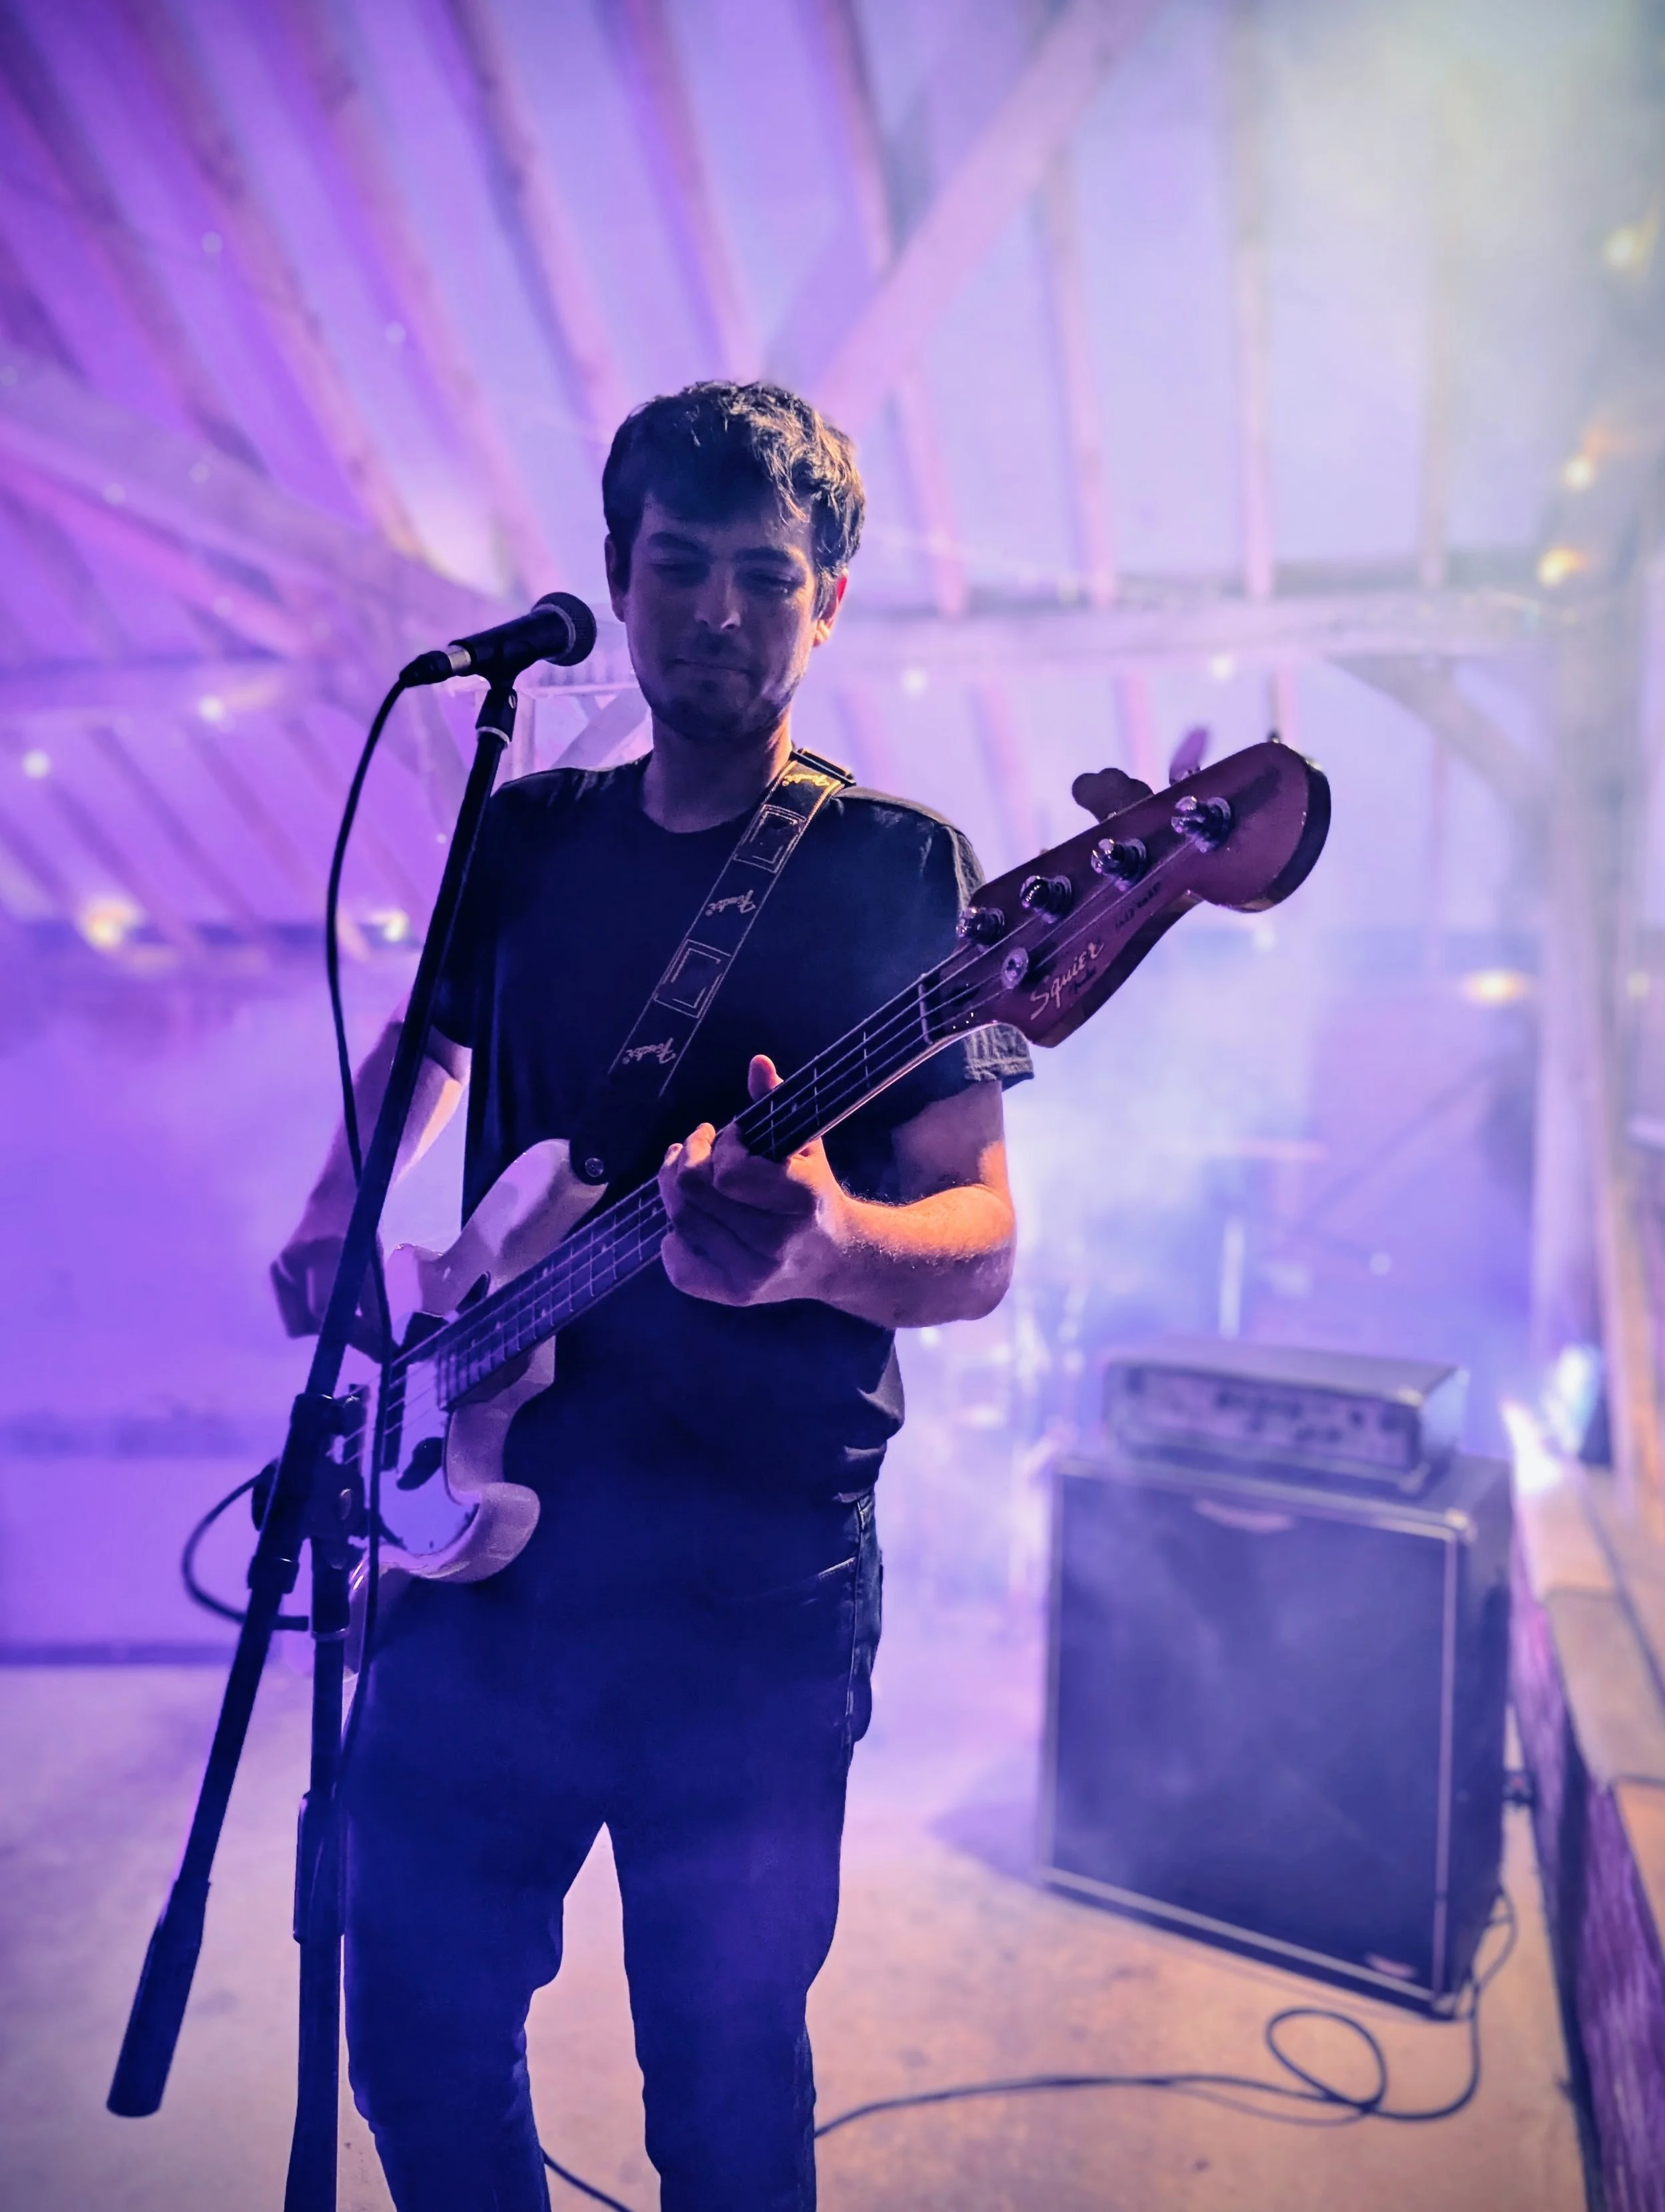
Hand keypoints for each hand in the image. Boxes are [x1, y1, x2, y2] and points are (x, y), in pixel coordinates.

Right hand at [271, 1225, 388, 1355]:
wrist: (329, 1202)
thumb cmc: (358, 1233)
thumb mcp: (372, 1264)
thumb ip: (373, 1304)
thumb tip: (382, 1346)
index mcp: (326, 1251)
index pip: (325, 1308)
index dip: (349, 1333)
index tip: (372, 1348)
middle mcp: (296, 1259)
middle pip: (307, 1321)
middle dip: (335, 1334)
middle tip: (357, 1333)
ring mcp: (280, 1267)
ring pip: (296, 1323)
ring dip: (320, 1327)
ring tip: (338, 1309)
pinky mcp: (272, 1273)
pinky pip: (290, 1312)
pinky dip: (308, 1315)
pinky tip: (320, 1298)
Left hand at [657, 1055, 846, 1306]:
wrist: (836, 1257)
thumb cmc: (813, 1191)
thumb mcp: (805, 1143)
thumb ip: (778, 1102)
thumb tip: (757, 1064)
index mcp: (801, 1199)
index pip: (728, 1173)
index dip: (720, 1146)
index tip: (731, 1136)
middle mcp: (777, 1243)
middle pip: (692, 1194)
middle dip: (686, 1158)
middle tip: (697, 1145)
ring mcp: (754, 1274)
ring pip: (681, 1221)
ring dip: (675, 1188)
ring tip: (688, 1172)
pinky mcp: (735, 1295)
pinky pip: (679, 1266)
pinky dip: (674, 1238)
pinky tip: (691, 1220)